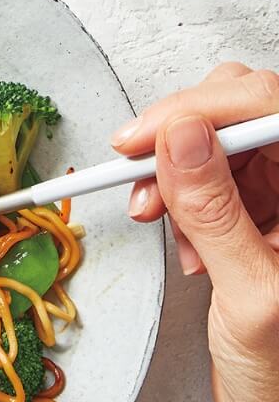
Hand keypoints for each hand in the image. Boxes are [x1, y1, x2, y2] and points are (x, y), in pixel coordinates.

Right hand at [112, 63, 278, 401]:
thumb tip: (180, 136)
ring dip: (170, 174)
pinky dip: (177, 203)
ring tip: (151, 217)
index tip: (140, 139)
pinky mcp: (257, 214)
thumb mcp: (249, 293)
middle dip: (179, 137)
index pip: (269, 108)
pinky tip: (183, 244)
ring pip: (214, 142)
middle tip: (135, 171)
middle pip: (241, 110)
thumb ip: (214, 209)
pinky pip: (206, 181)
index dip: (199, 110)